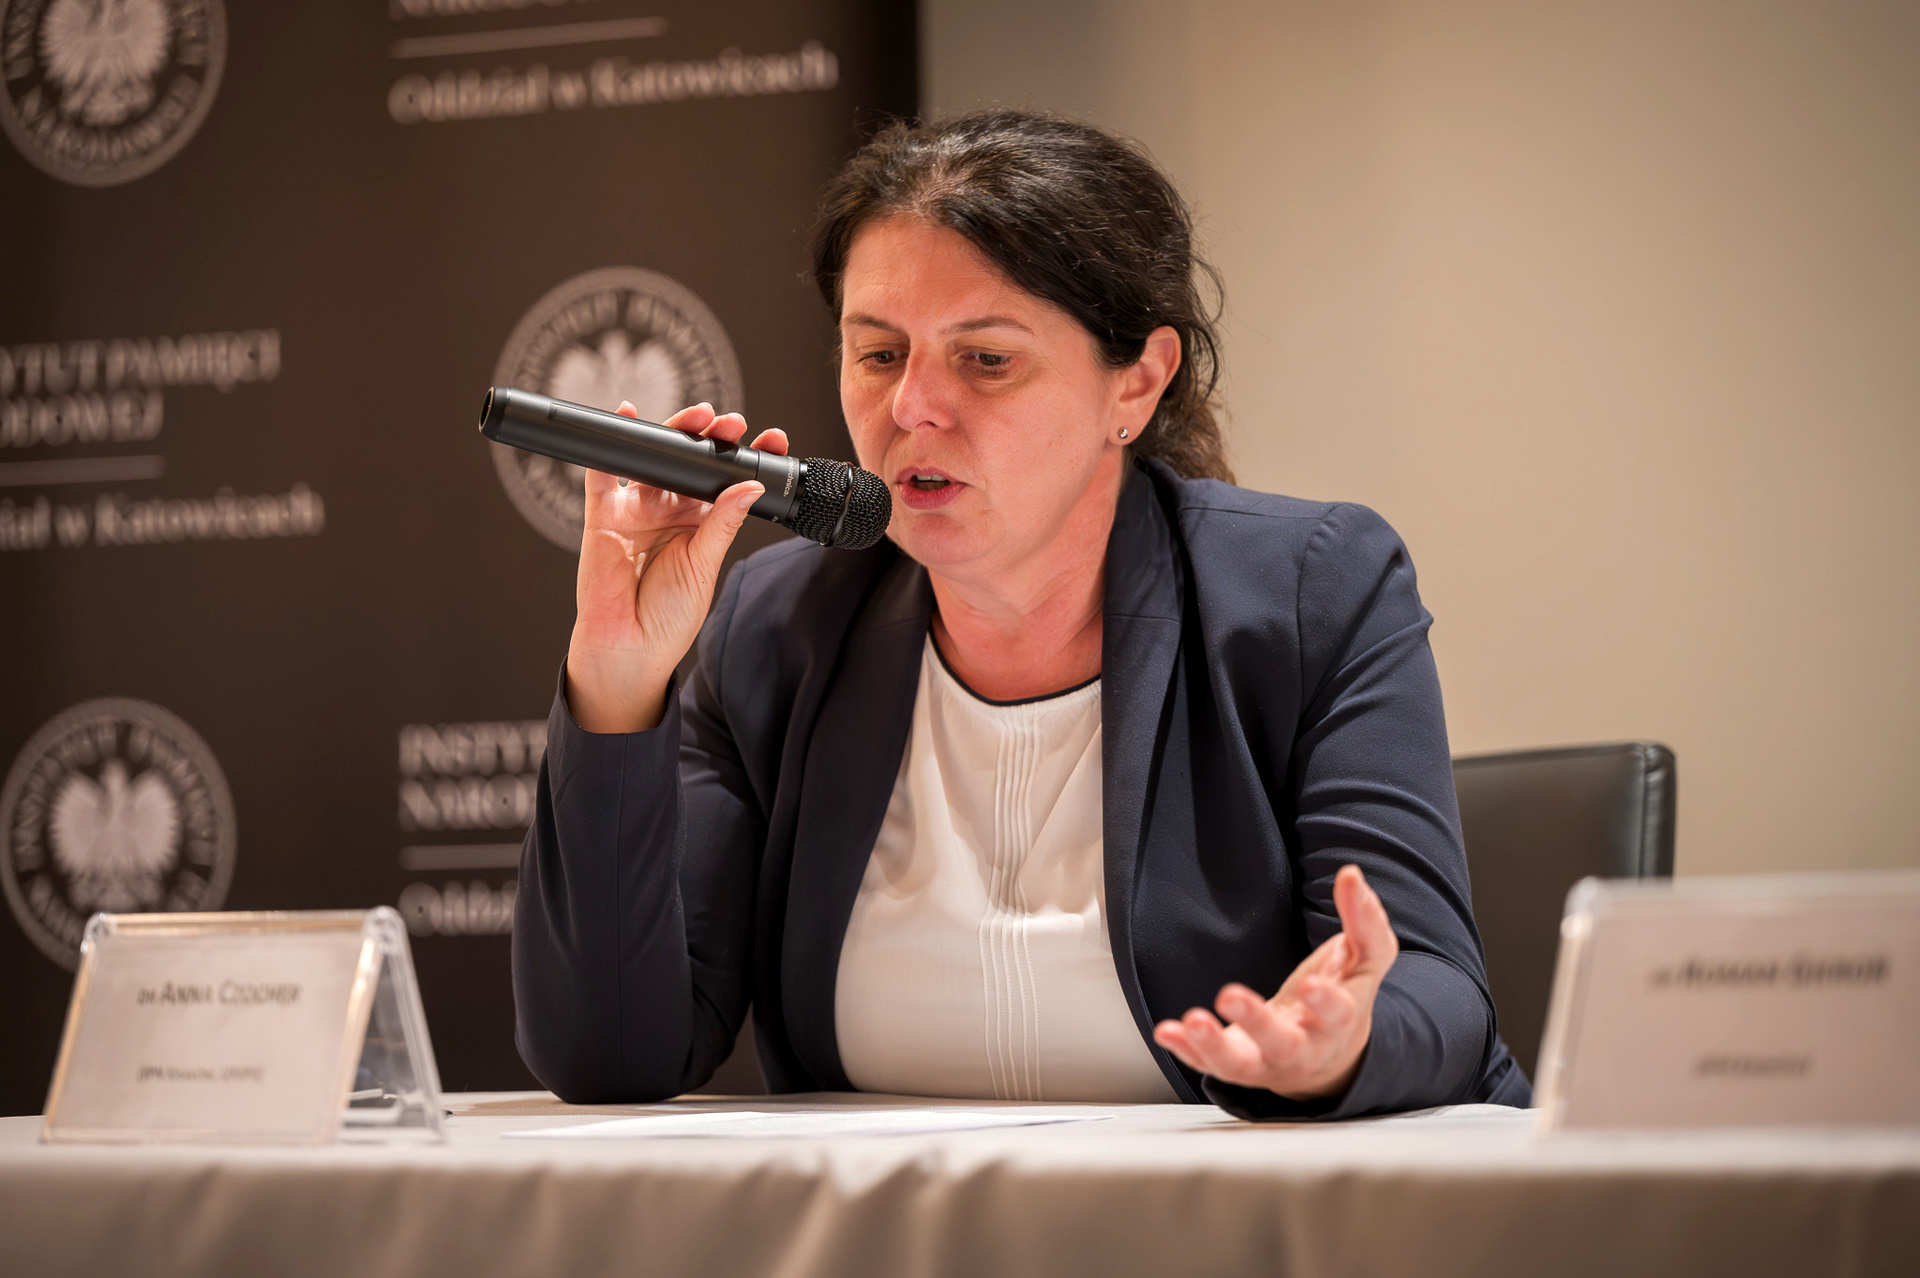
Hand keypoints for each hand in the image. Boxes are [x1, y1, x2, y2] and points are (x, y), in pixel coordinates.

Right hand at [564, 401, 788, 732]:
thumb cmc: (669, 617)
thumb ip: (723, 522)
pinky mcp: (604, 514)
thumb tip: (750, 485)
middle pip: (691, 463)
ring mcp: (636, 510)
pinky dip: (613, 443)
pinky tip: (626, 414)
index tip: (773, 441)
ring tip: (699, 416)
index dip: (746, 460)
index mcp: (700, 526)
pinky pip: (605, 472)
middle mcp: (669, 513)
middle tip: (732, 423)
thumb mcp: (705, 566)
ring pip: (655, 460)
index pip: (724, 483)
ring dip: (675, 433)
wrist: (628, 649)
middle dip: (713, 438)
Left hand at [1152, 864, 1397, 1101]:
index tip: (1311, 984)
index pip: (1338, 1015)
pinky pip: (1210, 1065)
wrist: (1329, 1053)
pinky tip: (1167, 1031)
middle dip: (1256, 1022)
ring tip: (1192, 1020)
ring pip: (1240, 1065)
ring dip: (1213, 1045)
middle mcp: (1304, 1049)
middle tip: (1230, 995)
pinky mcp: (1237, 1064)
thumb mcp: (1366, 959)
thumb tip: (1351, 875)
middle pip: (1284, 1045)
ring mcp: (1267, 1061)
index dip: (1325, 1002)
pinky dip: (1188, 1051)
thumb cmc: (1345, 993)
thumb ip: (1364, 919)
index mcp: (1339, 1022)